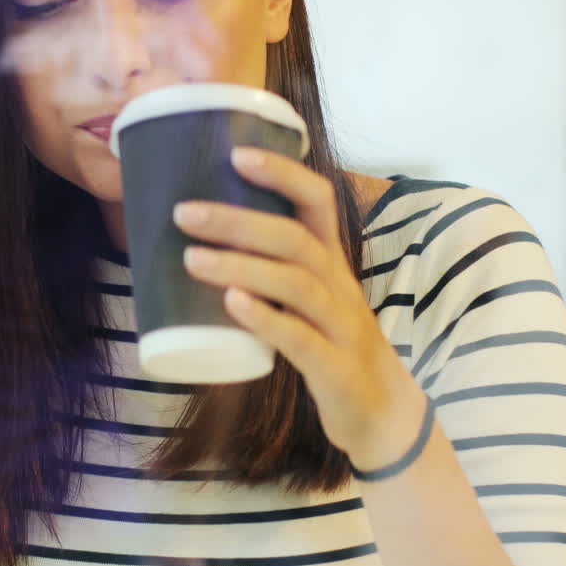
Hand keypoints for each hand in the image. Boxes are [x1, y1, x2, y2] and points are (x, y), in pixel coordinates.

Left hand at [175, 146, 428, 469]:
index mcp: (332, 262)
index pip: (317, 201)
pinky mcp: (335, 368)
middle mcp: (339, 286)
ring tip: (191, 259)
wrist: (381, 413)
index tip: (235, 153)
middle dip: (238, 220)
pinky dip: (265, 319)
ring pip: (296, 284)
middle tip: (184, 213)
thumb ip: (269, 270)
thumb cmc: (331, 346)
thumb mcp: (308, 299)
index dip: (281, 172)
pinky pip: (301, 338)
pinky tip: (232, 305)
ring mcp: (341, 327)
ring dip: (241, 265)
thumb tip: (200, 240)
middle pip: (296, 239)